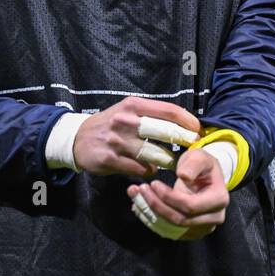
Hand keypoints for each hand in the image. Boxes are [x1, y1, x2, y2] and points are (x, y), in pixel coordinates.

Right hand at [72, 97, 201, 178]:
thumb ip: (152, 115)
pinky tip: (148, 168)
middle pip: (166, 132)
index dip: (188, 122)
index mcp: (133, 105)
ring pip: (156, 155)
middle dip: (183, 141)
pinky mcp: (111, 159)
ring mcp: (118, 141)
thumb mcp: (128, 110)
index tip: (197, 131)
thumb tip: (184, 123)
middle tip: (192, 149)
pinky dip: (149, 170)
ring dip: (166, 161)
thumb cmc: (110, 124)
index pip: (169, 111)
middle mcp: (126, 121)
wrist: (77, 139)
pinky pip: (141, 169)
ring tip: (169, 161)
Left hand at [126, 147, 228, 240]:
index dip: (169, 197)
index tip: (153, 183)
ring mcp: (202, 228)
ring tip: (135, 196)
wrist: (205, 178)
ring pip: (171, 228)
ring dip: (149, 214)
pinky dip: (152, 220)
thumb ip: (193, 164)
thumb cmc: (202, 165)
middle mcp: (213, 218)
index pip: (190, 206)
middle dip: (156, 205)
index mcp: (218, 200)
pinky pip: (168, 231)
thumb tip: (184, 176)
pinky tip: (139, 206)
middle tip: (139, 189)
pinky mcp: (190, 232)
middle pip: (180, 219)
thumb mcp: (200, 157)